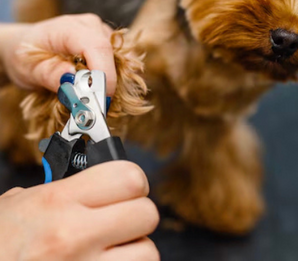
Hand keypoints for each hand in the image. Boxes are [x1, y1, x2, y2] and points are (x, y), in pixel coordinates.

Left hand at [0, 14, 116, 94]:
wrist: (26, 47)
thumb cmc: (25, 56)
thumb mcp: (29, 70)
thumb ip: (52, 75)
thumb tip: (75, 81)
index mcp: (69, 27)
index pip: (98, 47)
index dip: (104, 75)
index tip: (101, 101)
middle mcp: (91, 26)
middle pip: (112, 55)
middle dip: (107, 84)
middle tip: (94, 107)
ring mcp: (103, 33)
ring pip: (120, 61)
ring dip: (109, 83)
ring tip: (90, 97)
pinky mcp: (109, 44)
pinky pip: (119, 64)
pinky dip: (110, 80)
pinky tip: (95, 88)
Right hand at [0, 162, 158, 260]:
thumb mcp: (16, 207)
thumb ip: (58, 191)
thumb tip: (88, 183)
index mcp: (56, 202)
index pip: (127, 177)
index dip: (134, 180)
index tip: (128, 186)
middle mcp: (73, 236)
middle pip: (146, 213)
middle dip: (139, 214)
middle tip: (123, 218)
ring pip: (148, 253)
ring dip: (137, 249)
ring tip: (114, 249)